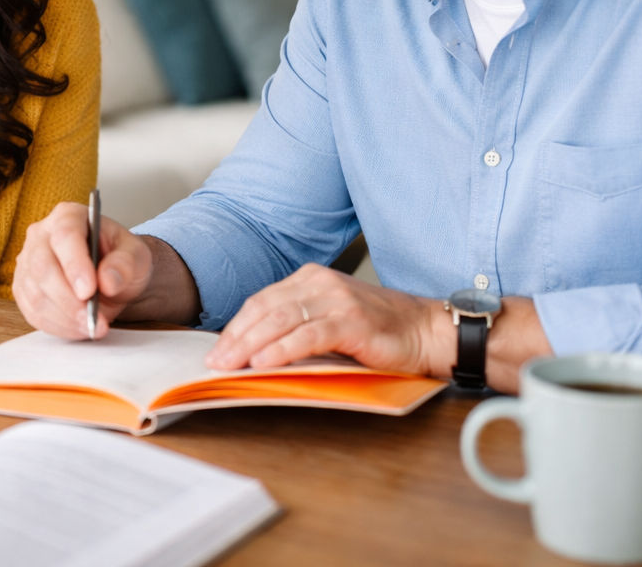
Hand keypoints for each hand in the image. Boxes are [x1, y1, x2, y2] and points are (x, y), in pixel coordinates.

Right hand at [12, 201, 152, 338]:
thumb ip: (126, 263)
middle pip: (43, 266)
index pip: (65, 236)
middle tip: (93, 319)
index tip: (89, 291)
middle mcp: (41, 235)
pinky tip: (78, 328)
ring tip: (92, 326)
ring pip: (35, 293)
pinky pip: (32, 311)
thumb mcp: (137, 256)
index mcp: (69, 215)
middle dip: (68, 299)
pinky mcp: (23, 288)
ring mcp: (27, 262)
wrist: (110, 277)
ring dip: (64, 317)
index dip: (75, 264)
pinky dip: (57, 326)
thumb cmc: (121, 260)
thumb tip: (107, 281)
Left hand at [204, 263, 444, 375]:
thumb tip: (254, 350)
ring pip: (281, 320)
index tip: (216, 350)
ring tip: (231, 364)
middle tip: (215, 362)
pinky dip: (282, 349)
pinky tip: (264, 362)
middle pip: (265, 309)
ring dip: (251, 344)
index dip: (236, 327)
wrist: (425, 331)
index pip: (261, 302)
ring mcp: (336, 299)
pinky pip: (308, 335)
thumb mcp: (330, 319)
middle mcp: (320, 282)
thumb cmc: (377, 330)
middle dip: (236, 338)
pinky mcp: (351, 321)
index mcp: (310, 278)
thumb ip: (298, 325)